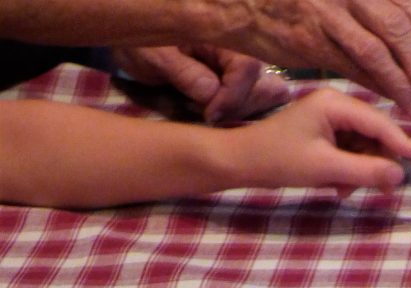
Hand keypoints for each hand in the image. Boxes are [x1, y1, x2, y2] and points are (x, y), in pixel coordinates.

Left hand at [109, 45, 291, 123]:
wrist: (130, 36)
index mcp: (219, 30)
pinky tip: (217, 113)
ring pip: (260, 95)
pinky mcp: (236, 77)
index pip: (247, 68)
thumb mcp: (154, 56)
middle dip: (236, 107)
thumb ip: (184, 73)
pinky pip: (251, 99)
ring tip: (209, 114)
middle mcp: (237, 45)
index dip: (233, 97)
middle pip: (259, 85)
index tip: (210, 115)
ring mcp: (239, 62)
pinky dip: (237, 110)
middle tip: (206, 116)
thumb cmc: (138, 40)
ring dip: (237, 111)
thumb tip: (212, 94)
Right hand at [211, 0, 410, 117]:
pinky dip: (378, 85)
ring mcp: (327, 11)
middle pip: (397, 25)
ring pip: (379, 48)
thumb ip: (367, 13)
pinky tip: (393, 100)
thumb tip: (407, 43)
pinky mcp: (311, 39)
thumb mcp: (333, 0)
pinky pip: (354, 65)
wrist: (234, 2)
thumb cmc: (288, 1)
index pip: (404, 1)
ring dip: (405, 82)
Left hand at [230, 88, 410, 193]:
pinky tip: (338, 187)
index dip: (405, 143)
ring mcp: (332, 120)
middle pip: (376, 135)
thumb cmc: (279, 161)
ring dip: (362, 172)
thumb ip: (366, 172)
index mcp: (336, 104)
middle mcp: (337, 105)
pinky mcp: (327, 134)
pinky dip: (350, 172)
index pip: (380, 124)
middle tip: (379, 190)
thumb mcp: (326, 169)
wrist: (242, 162)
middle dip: (377, 163)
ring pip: (366, 148)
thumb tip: (401, 175)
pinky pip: (352, 153)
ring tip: (345, 191)